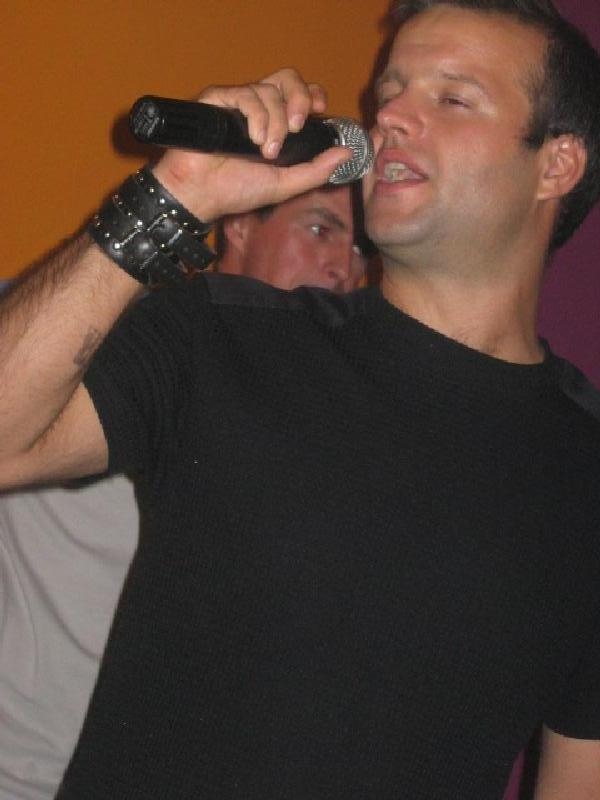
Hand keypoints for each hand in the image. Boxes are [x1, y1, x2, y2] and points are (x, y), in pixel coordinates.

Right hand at [151, 68, 352, 220]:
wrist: (201, 195)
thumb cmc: (237, 191)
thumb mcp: (286, 184)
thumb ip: (316, 170)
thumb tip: (347, 153)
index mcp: (274, 122)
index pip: (298, 91)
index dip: (312, 93)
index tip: (319, 106)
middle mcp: (258, 107)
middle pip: (288, 78)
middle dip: (299, 99)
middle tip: (296, 127)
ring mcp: (237, 102)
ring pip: (268, 90)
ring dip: (273, 123)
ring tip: (265, 150)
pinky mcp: (217, 98)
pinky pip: (245, 93)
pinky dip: (256, 116)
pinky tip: (254, 139)